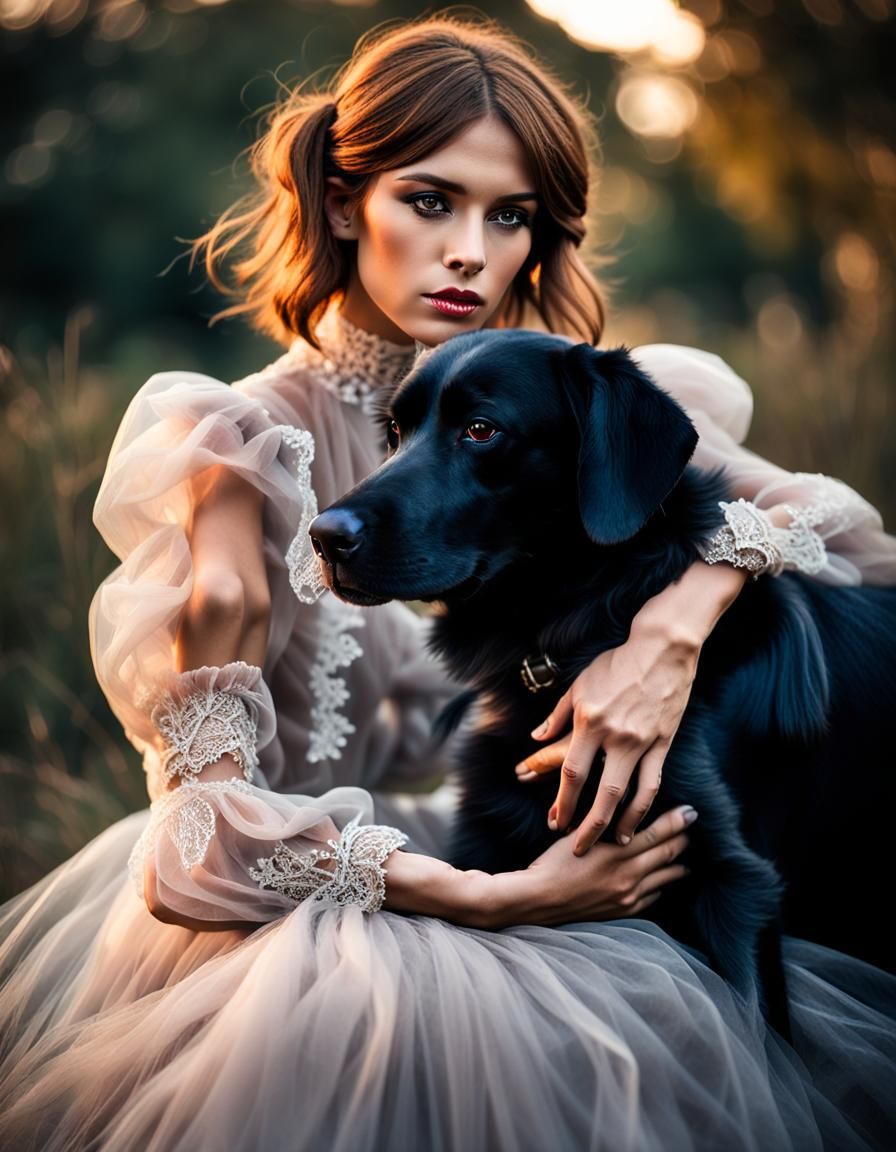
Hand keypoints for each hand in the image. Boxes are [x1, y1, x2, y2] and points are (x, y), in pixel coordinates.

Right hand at [480, 805, 696, 928]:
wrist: (538, 899)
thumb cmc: (553, 862)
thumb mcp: (579, 836)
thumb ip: (605, 825)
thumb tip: (626, 811)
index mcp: (616, 852)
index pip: (656, 833)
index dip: (676, 821)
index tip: (692, 811)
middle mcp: (628, 874)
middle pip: (666, 853)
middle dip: (682, 838)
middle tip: (693, 827)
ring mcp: (628, 895)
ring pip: (664, 877)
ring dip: (677, 864)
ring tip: (686, 857)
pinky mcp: (623, 910)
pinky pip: (653, 896)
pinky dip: (662, 885)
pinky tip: (665, 879)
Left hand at [516, 628, 699, 853]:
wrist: (662, 648)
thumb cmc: (616, 664)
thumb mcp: (579, 685)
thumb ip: (557, 716)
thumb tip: (536, 738)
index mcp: (590, 721)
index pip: (571, 771)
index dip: (561, 801)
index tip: (554, 821)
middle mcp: (616, 736)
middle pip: (600, 794)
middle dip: (587, 826)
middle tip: (577, 848)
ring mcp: (643, 742)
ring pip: (631, 795)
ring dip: (619, 825)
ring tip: (611, 845)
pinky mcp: (664, 743)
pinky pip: (653, 782)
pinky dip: (644, 807)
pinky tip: (637, 823)